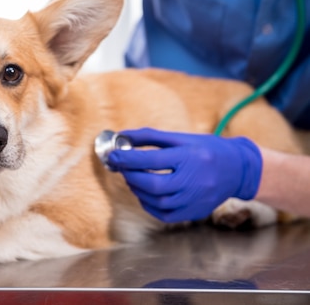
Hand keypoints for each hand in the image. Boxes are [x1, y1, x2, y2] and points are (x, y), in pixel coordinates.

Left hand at [106, 128, 261, 222]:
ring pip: (158, 201)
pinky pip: (165, 214)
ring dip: (138, 190)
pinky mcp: (195, 212)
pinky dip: (149, 205)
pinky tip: (144, 194)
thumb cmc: (207, 149)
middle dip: (131, 176)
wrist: (239, 169)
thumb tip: (122, 137)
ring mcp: (196, 199)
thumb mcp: (181, 137)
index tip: (114, 156)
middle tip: (121, 168)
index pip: (152, 160)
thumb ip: (150, 137)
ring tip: (132, 179)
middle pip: (154, 184)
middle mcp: (194, 180)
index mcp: (190, 157)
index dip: (128, 159)